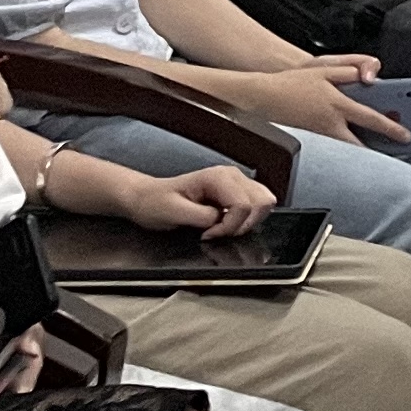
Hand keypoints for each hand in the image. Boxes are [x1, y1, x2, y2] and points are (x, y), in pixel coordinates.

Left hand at [105, 162, 276, 238]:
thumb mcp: (173, 212)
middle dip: (243, 225)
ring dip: (248, 222)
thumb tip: (220, 222)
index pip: (244, 205)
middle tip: (219, 233)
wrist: (146, 198)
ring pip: (265, 202)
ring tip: (224, 228)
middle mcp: (231, 175)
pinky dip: (247, 219)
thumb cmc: (155, 202)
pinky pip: (257, 205)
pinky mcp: (237, 191)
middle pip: (262, 202)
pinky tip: (227, 223)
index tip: (208, 235)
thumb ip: (201, 217)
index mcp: (217, 177)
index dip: (229, 227)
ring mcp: (236, 182)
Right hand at [236, 63, 406, 144]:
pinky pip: (335, 142)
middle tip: (396, 151)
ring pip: (348, 145)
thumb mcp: (327, 69)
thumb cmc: (294, 81)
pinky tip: (358, 141)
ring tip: (383, 147)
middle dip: (379, 148)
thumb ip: (352, 71)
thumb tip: (371, 79)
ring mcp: (319, 132)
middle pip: (360, 142)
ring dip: (365, 146)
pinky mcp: (311, 136)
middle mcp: (330, 122)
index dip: (391, 128)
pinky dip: (349, 142)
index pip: (371, 119)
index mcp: (338, 104)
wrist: (262, 95)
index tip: (406, 136)